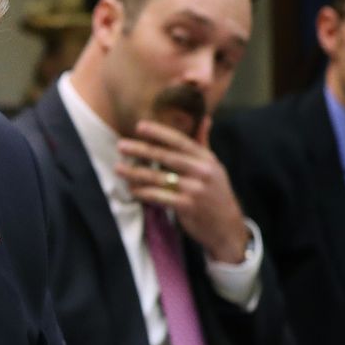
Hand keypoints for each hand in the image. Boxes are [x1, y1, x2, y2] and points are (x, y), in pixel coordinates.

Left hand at [116, 117, 249, 263]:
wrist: (227, 225)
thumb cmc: (216, 193)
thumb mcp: (214, 167)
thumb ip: (203, 144)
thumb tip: (205, 119)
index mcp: (206, 159)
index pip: (181, 141)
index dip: (160, 133)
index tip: (140, 126)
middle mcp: (202, 171)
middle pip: (166, 157)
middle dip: (141, 150)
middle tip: (120, 145)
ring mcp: (195, 189)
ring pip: (159, 178)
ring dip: (136, 173)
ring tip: (118, 168)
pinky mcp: (187, 206)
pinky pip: (160, 197)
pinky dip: (144, 193)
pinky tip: (132, 189)